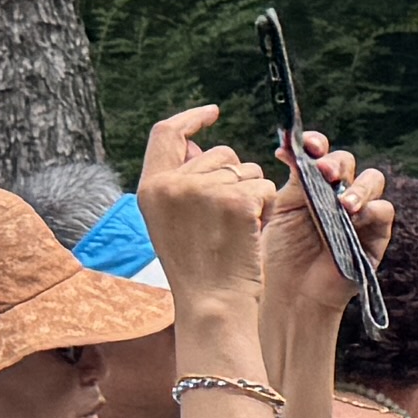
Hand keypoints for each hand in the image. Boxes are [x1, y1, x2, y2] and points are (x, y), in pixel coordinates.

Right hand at [131, 106, 278, 337]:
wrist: (212, 305)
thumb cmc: (197, 268)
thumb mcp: (172, 221)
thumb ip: (180, 181)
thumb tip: (198, 144)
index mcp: (150, 187)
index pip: (166, 133)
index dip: (191, 119)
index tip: (213, 112)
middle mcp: (172, 183)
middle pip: (220, 154)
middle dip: (236, 177)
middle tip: (229, 219)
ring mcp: (204, 190)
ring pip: (247, 170)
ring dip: (252, 195)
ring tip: (236, 231)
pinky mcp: (236, 200)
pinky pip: (264, 186)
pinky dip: (267, 208)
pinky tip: (252, 233)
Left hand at [267, 140, 388, 338]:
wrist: (288, 295)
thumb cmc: (278, 254)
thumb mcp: (279, 210)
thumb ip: (290, 180)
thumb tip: (287, 147)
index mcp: (312, 184)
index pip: (321, 153)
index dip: (317, 144)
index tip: (305, 145)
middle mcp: (337, 194)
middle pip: (347, 162)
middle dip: (336, 163)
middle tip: (323, 173)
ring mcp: (359, 213)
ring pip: (372, 180)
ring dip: (358, 186)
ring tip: (342, 204)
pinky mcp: (375, 236)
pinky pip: (384, 212)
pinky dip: (373, 209)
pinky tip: (355, 216)